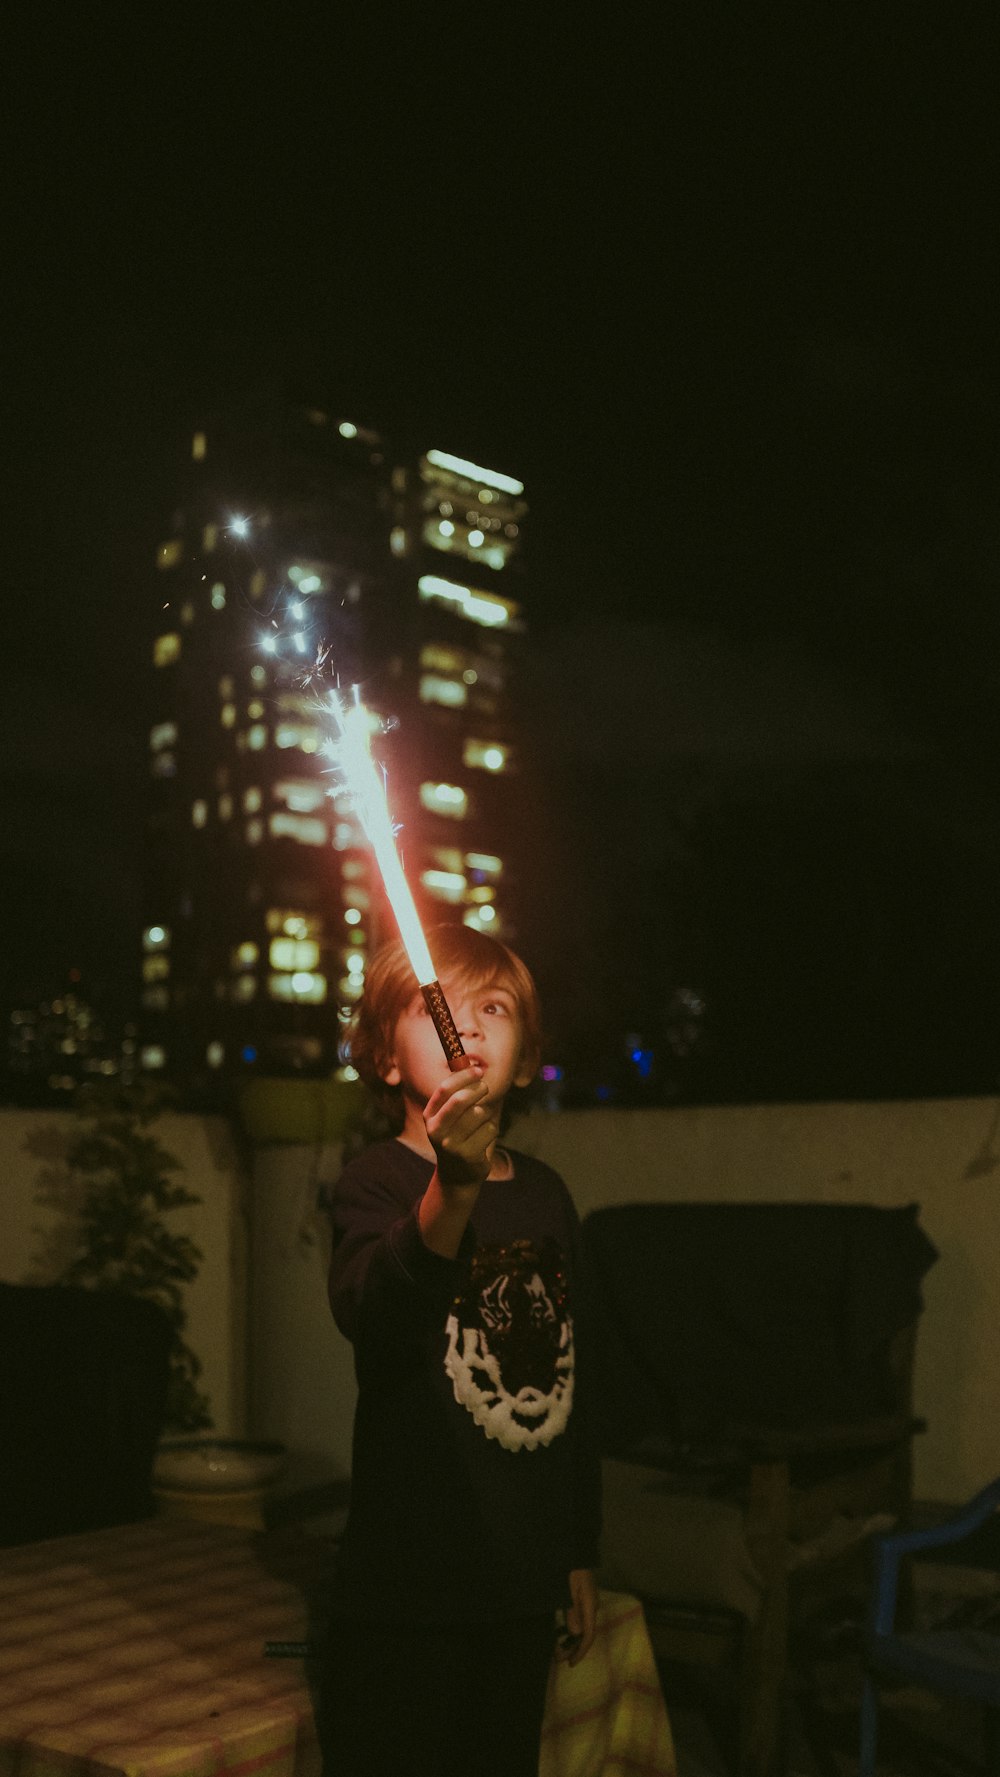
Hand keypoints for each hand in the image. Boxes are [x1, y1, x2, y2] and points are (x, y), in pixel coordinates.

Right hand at [423, 1066, 497, 1189]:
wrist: (457, 1174)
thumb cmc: (456, 1135)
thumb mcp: (449, 1116)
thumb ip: (456, 1093)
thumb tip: (470, 1066)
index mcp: (430, 1116)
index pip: (445, 1089)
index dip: (463, 1076)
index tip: (478, 1070)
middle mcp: (436, 1130)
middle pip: (461, 1100)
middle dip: (477, 1089)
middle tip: (485, 1088)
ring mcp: (451, 1144)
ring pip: (479, 1113)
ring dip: (486, 1114)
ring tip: (481, 1122)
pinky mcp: (468, 1154)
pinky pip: (490, 1129)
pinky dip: (492, 1129)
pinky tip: (483, 1138)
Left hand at [557, 1569, 597, 1666]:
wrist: (572, 1546)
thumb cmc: (570, 1567)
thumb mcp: (568, 1588)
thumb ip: (572, 1610)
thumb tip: (576, 1634)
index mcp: (590, 1605)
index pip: (589, 1634)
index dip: (580, 1651)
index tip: (570, 1664)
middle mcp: (591, 1606)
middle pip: (585, 1633)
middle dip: (573, 1648)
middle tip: (558, 1659)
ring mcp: (587, 1601)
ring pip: (581, 1627)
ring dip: (571, 1640)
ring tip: (557, 1650)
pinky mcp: (581, 1597)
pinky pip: (577, 1618)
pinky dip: (569, 1629)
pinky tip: (561, 1633)